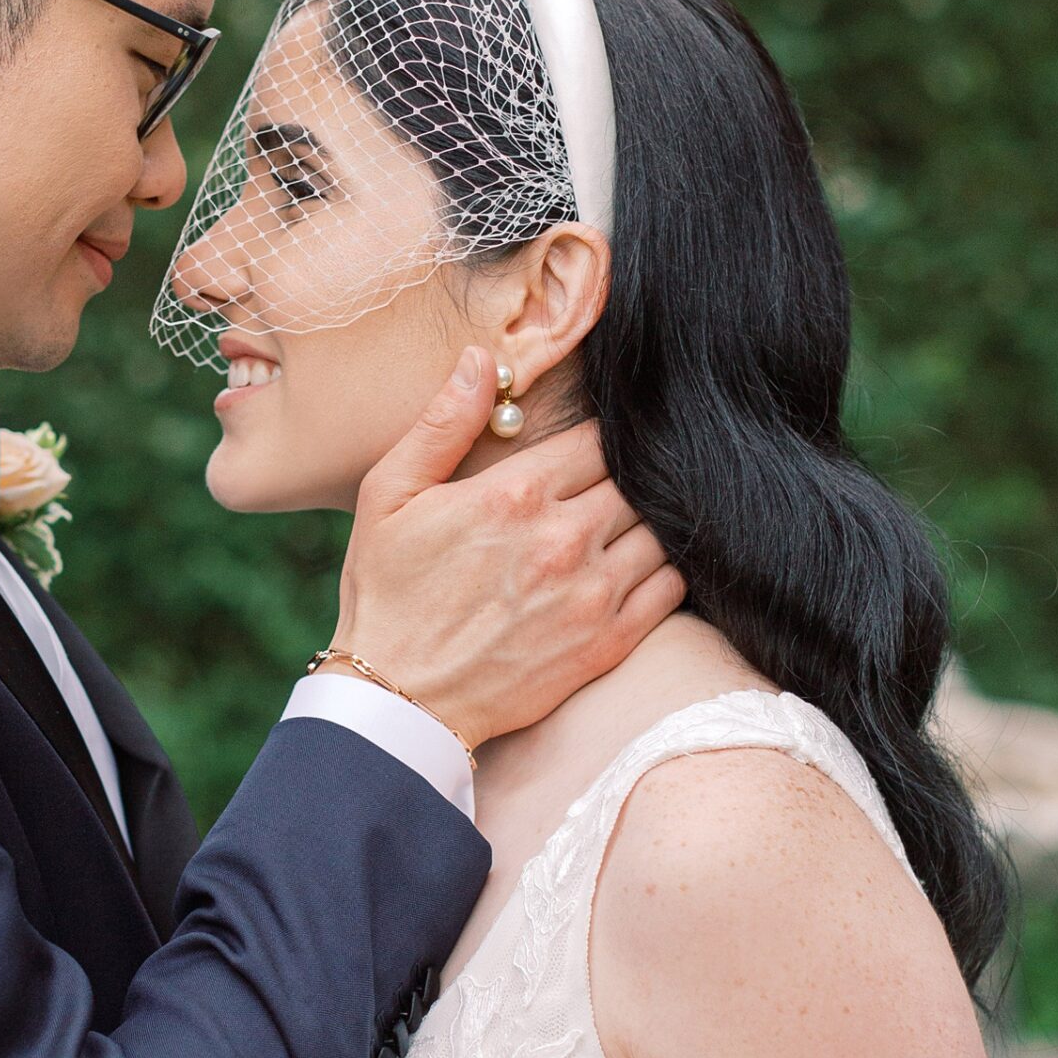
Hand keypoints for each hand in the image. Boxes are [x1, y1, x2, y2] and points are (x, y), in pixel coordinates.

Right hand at [329, 347, 683, 750]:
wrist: (397, 698)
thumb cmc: (386, 592)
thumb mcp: (390, 495)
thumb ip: (443, 422)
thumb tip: (482, 359)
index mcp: (515, 493)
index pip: (597, 439)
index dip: (596, 440)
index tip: (587, 451)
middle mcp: (563, 538)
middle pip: (633, 481)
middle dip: (623, 480)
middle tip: (606, 489)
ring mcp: (591, 593)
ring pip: (659, 530)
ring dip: (647, 523)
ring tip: (621, 527)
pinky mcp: (606, 643)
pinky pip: (671, 588)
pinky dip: (666, 570)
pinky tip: (637, 568)